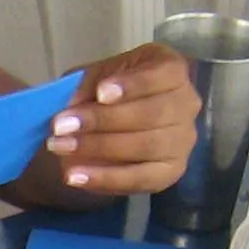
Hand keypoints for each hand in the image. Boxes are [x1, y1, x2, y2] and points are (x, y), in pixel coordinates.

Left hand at [38, 43, 200, 197]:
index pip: (163, 74)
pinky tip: (77, 177)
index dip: (133, 85)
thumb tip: (73, 107)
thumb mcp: (93, 77)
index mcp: (171, 69)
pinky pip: (140, 179)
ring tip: (61, 147)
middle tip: (62, 125)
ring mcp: (183, 140)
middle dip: (104, 120)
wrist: (107, 125)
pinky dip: (106, 179)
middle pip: (153, 113)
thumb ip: (85, 85)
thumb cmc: (106, 90)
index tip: (101, 93)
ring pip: (147, 146)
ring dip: (99, 148)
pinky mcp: (171, 171)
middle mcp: (186, 103)